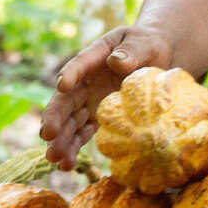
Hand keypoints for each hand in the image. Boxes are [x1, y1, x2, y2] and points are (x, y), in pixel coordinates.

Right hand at [40, 27, 173, 169]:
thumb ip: (132, 51)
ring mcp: (90, 100)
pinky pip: (83, 133)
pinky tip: (67, 165)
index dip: (70, 74)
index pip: (79, 64)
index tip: (62, 85)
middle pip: (66, 99)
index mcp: (95, 57)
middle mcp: (86, 81)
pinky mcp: (98, 117)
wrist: (159, 59)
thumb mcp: (144, 43)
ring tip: (55, 159)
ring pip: (71, 121)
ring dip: (62, 140)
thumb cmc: (149, 45)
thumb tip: (117, 61)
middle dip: (55, 118)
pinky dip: (75, 148)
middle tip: (48, 135)